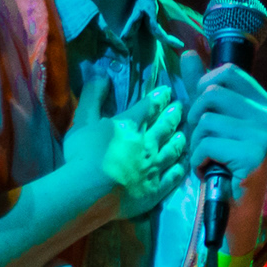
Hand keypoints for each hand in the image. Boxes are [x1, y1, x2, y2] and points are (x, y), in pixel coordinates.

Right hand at [62, 74, 185, 219]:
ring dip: (178, 141)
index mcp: (129, 126)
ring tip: (184, 135)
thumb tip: (101, 74)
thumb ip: (92, 97)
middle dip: (173, 115)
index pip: (148, 107)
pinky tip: (183, 165)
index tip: (167, 91)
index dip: (159, 97)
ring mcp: (153, 168)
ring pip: (172, 151)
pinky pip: (172, 177)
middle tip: (181, 107)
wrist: (91, 192)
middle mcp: (147, 144)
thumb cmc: (83, 155)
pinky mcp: (155, 190)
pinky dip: (179, 169)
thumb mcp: (82, 121)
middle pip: (164, 127)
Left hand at [178, 48, 266, 198]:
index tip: (203, 112)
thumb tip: (188, 53)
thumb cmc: (226, 164)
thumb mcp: (215, 122)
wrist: (238, 209)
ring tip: (208, 159)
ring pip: (206, 121)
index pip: (228, 71)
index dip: (204, 86)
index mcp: (265, 103)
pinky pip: (206, 145)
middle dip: (195, 119)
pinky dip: (198, 160)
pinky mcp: (253, 156)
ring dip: (196, 144)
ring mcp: (264, 135)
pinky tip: (210, 170)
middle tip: (203, 141)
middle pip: (212, 94)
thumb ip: (202, 88)